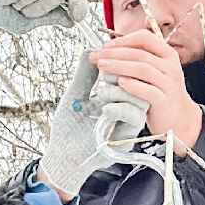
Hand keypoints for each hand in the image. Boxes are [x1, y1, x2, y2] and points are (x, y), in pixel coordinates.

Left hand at [37, 55, 149, 199]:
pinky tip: (104, 108)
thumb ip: (84, 74)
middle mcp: (125, 106)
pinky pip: (136, 117)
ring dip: (120, 91)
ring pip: (141, 98)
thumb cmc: (67, 127)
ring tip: (101, 93)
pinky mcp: (128, 135)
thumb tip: (89, 50)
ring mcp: (128, 122)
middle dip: (121, 71)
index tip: (102, 55)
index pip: (130, 72)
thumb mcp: (75, 93)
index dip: (121, 59)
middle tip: (102, 72)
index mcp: (115, 95)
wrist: (63, 154)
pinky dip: (120, 108)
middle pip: (140, 82)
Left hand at [89, 29, 202, 154]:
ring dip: (119, 66)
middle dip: (115, 54)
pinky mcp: (164, 101)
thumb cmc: (160, 93)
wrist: (178, 118)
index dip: (124, 40)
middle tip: (97, 57)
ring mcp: (169, 84)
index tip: (106, 46)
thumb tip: (108, 52)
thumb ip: (136, 60)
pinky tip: (120, 83)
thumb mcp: (153, 72)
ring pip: (143, 69)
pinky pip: (148, 91)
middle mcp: (170, 67)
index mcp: (167, 55)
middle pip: (140, 54)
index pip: (145, 38)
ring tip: (102, 67)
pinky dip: (133, 85)